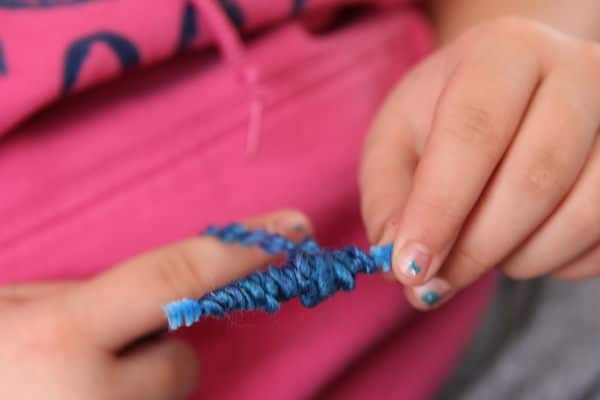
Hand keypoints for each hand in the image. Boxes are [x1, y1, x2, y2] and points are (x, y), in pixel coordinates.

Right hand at [0, 210, 309, 399]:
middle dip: (155, 346)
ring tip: (66, 388)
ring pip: (166, 396)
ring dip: (136, 386)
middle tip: (85, 355)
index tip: (294, 228)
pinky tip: (76, 398)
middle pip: (181, 357)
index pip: (177, 278)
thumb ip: (88, 299)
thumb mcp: (10, 307)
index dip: (241, 248)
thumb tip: (166, 296)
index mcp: (58, 339)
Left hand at [360, 17, 599, 308]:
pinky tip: (519, 245)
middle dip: (475, 247)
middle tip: (432, 283)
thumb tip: (399, 266)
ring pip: (582, 214)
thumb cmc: (443, 116)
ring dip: (517, 257)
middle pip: (535, 178)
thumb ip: (388, 200)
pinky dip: (555, 262)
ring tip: (478, 250)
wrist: (509, 94)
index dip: (439, 209)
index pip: (473, 133)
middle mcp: (576, 73)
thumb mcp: (397, 142)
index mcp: (503, 53)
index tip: (409, 268)